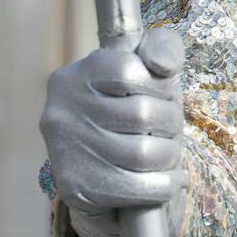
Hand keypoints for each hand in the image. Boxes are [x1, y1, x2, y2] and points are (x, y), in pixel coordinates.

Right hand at [40, 26, 186, 236]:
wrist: (94, 162)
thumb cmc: (127, 106)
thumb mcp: (143, 67)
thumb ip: (162, 48)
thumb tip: (162, 64)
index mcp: (77, 75)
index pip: (130, 70)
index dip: (159, 87)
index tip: (162, 97)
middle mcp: (63, 111)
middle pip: (142, 114)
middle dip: (171, 123)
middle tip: (171, 130)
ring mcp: (67, 151)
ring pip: (144, 153)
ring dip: (170, 155)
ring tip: (169, 153)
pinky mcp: (77, 188)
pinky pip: (138, 188)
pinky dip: (166, 185)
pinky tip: (172, 180)